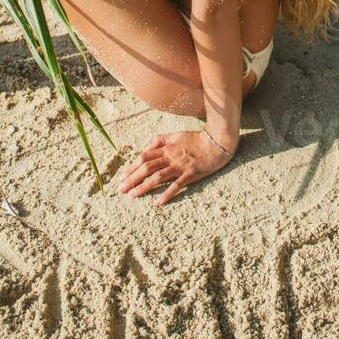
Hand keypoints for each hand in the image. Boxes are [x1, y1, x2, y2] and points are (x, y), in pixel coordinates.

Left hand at [117, 131, 233, 205]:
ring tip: (133, 196)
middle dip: (132, 179)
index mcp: (166, 147)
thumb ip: (160, 140)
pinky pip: (176, 186)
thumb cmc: (196, 139)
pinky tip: (157, 203)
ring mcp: (180, 166)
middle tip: (121, 189)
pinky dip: (165, 194)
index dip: (132, 167)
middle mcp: (170, 156)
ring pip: (158, 177)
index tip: (123, 177)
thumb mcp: (176, 134)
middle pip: (147, 167)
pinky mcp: (190, 174)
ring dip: (144, 187)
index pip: (144, 157)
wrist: (217, 143)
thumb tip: (146, 148)